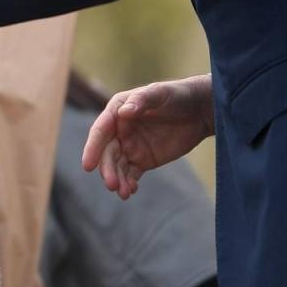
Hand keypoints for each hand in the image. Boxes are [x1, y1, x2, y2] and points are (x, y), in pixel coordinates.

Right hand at [81, 74, 214, 199]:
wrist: (199, 110)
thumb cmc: (176, 95)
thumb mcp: (159, 93)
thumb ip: (141, 101)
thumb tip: (123, 113)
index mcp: (117, 112)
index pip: (100, 131)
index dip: (92, 148)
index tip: (88, 166)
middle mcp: (119, 130)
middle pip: (107, 153)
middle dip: (107, 169)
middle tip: (111, 184)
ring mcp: (130, 146)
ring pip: (117, 166)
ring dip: (117, 179)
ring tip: (123, 193)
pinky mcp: (143, 160)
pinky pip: (131, 174)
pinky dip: (129, 183)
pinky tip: (131, 191)